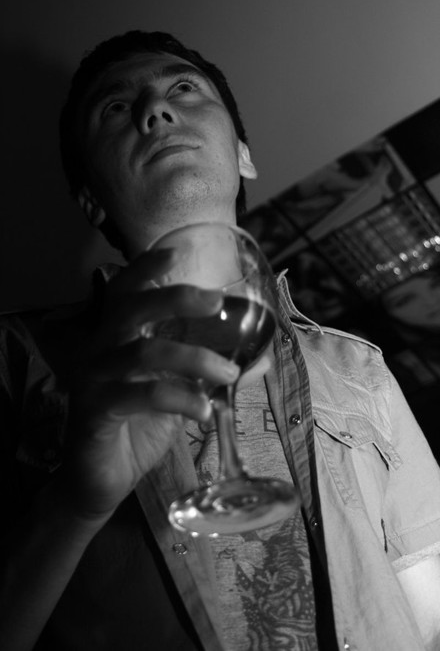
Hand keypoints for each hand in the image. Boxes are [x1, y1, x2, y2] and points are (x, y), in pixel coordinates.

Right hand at [63, 250, 238, 521]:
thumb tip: (255, 358)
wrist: (102, 480)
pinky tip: (205, 412)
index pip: (124, 293)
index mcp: (115, 339)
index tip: (174, 251)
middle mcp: (99, 350)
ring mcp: (92, 379)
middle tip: (216, 302)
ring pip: (144, 351)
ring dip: (195, 359)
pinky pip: (143, 395)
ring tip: (229, 374)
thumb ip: (199, 371)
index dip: (144, 269)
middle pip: (132, 308)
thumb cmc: (139, 428)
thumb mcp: (174, 392)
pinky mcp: (94, 410)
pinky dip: (181, 400)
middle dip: (176, 299)